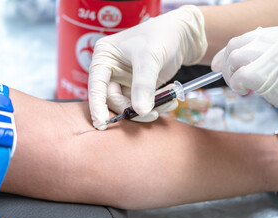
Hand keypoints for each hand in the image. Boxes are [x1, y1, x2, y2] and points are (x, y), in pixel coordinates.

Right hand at [88, 6, 206, 129]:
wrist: (182, 34)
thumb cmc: (161, 36)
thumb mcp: (149, 58)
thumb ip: (143, 85)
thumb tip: (140, 112)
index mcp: (104, 57)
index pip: (96, 85)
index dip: (97, 105)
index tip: (102, 124)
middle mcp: (110, 70)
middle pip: (113, 99)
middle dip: (132, 109)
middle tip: (152, 113)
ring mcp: (124, 80)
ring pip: (128, 104)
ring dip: (147, 108)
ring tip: (168, 102)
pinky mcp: (138, 88)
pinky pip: (141, 103)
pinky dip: (156, 104)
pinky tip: (170, 98)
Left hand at [212, 25, 277, 117]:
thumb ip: (266, 56)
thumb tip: (236, 62)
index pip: (246, 38)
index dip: (228, 53)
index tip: (219, 64)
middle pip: (235, 45)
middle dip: (226, 64)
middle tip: (232, 81)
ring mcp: (273, 55)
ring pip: (234, 57)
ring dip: (230, 75)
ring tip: (240, 87)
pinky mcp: (267, 73)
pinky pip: (240, 75)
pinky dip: (236, 84)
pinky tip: (244, 91)